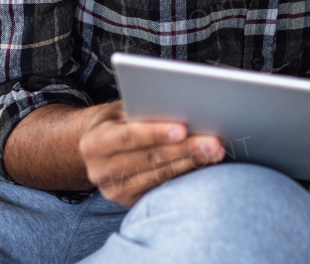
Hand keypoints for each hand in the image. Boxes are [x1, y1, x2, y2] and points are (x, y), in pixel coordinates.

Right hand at [78, 100, 223, 205]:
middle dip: (184, 149)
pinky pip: (162, 189)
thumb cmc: (116, 121)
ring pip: (159, 176)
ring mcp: (115, 190)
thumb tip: (178, 106)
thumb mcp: (120, 109)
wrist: (97, 149)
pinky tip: (204, 165)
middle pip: (149, 159)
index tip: (183, 128)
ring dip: (191, 163)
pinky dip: (185, 176)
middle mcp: (100, 171)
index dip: (156, 133)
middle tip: (213, 142)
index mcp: (94, 143)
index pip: (128, 137)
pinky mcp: (129, 202)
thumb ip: (142, 109)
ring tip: (215, 152)